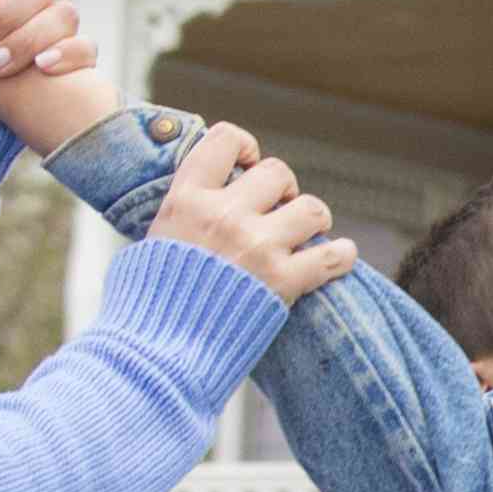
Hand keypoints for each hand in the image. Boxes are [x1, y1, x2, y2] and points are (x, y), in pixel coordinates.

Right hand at [149, 125, 357, 305]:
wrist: (155, 352)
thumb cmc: (149, 301)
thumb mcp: (151, 241)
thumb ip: (182, 213)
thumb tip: (201, 196)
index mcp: (187, 200)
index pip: (226, 140)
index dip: (245, 147)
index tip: (247, 166)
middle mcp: (224, 216)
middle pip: (277, 172)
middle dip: (284, 189)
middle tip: (278, 211)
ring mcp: (256, 247)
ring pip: (312, 208)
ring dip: (313, 220)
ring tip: (304, 235)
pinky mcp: (282, 283)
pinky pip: (333, 255)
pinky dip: (342, 256)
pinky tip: (339, 257)